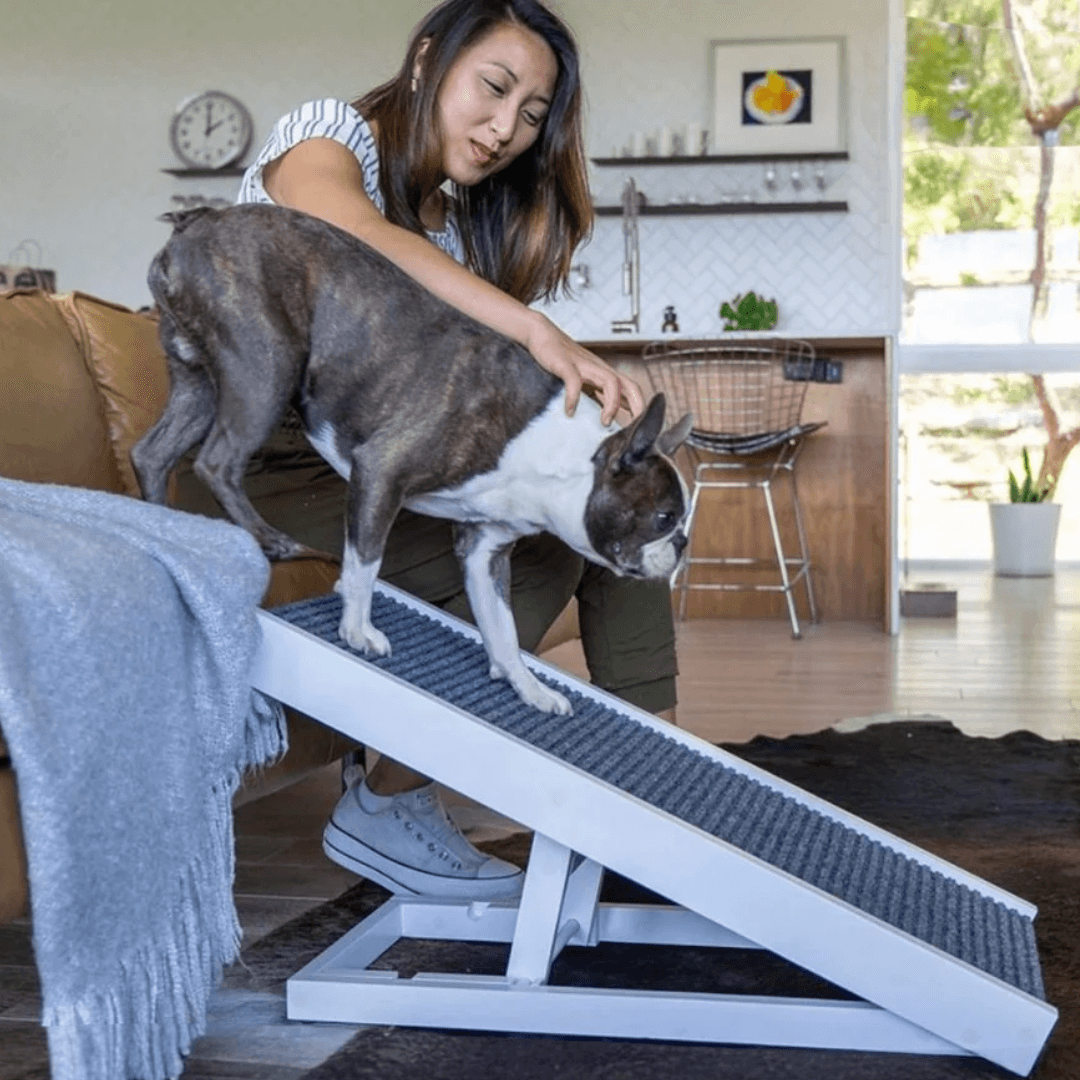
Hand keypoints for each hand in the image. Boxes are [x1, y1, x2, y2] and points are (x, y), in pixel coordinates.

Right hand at [524, 314, 645, 424]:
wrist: (540, 333)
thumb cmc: (560, 358)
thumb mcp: (582, 380)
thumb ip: (594, 395)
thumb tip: (605, 418)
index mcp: (604, 373)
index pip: (631, 389)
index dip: (639, 407)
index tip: (638, 428)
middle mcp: (599, 368)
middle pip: (629, 385)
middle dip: (636, 406)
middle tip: (633, 428)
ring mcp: (584, 365)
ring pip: (610, 381)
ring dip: (611, 404)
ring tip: (604, 423)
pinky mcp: (566, 363)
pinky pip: (574, 381)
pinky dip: (574, 398)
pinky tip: (569, 411)